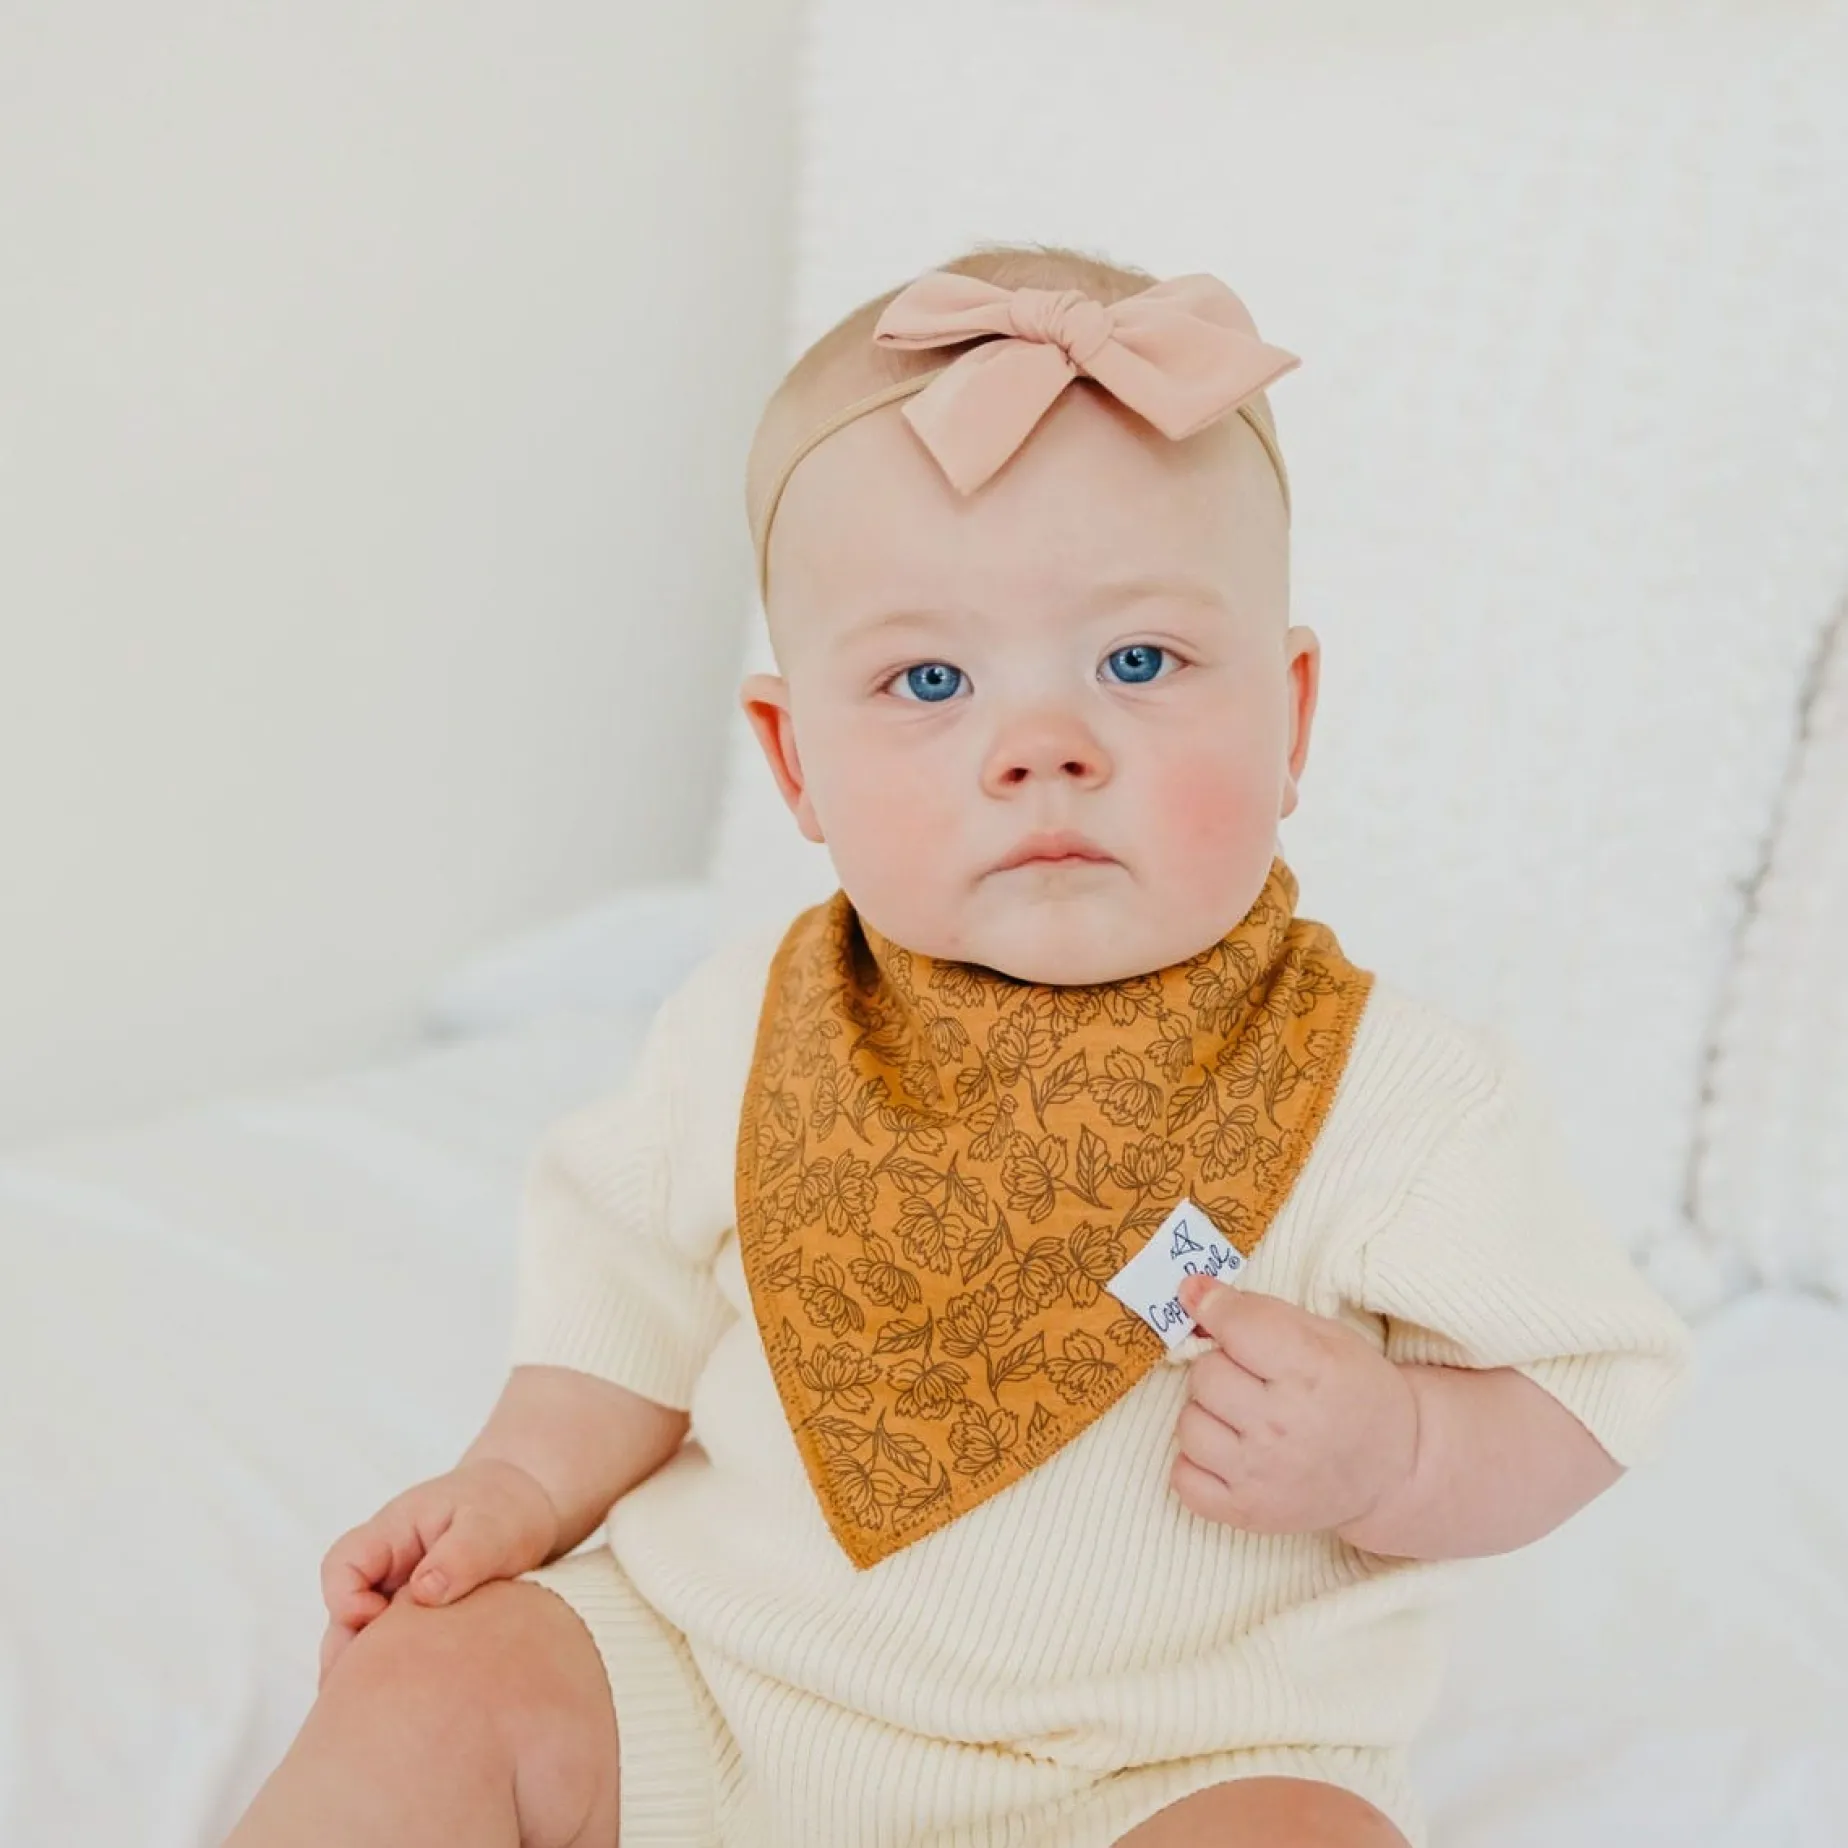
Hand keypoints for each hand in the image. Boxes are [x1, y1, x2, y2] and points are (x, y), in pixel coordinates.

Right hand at [317, 1457, 559, 1683]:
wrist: (530, 1513)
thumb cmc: (505, 1512)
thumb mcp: (491, 1526)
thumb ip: (461, 1554)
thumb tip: (425, 1592)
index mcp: (393, 1533)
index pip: (341, 1567)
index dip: (347, 1600)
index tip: (384, 1618)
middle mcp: (386, 1568)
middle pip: (342, 1617)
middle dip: (356, 1653)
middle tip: (394, 1683)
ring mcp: (398, 1597)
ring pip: (364, 1640)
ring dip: (379, 1668)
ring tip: (412, 1695)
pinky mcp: (417, 1623)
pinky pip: (395, 1651)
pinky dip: (402, 1671)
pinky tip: (427, 1693)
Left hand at [1169, 1273, 1418, 1537]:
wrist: (1391, 1470)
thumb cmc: (1354, 1392)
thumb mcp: (1324, 1337)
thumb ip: (1256, 1310)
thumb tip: (1190, 1290)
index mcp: (1311, 1371)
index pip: (1234, 1326)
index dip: (1216, 1309)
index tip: (1212, 1307)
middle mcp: (1283, 1425)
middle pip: (1205, 1375)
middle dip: (1221, 1367)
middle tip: (1252, 1378)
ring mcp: (1262, 1474)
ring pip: (1188, 1424)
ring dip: (1208, 1414)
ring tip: (1242, 1417)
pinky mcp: (1246, 1512)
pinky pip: (1182, 1477)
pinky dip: (1197, 1463)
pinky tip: (1229, 1452)